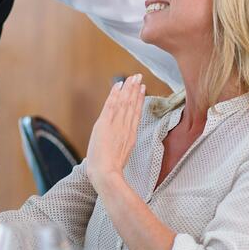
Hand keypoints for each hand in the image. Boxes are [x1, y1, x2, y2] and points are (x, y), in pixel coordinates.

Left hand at [85, 74, 144, 192]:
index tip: (142, 89)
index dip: (139, 100)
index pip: (136, 113)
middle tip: (139, 76)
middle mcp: (126, 127)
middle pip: (132, 104)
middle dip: (135, 89)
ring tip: (132, 77)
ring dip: (128, 88)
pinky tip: (118, 85)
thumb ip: (123, 144)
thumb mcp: (122, 156)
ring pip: (124, 102)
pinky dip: (115, 94)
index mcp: (131, 135)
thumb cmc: (111, 170)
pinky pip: (112, 104)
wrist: (106, 173)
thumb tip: (123, 141)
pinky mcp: (106, 123)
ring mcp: (116, 125)